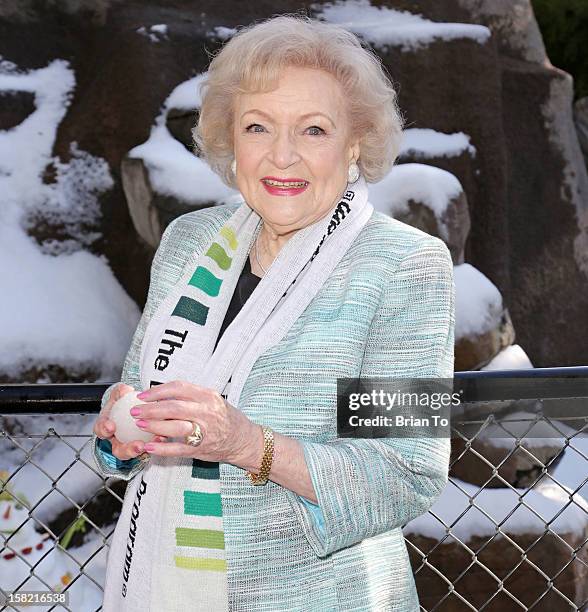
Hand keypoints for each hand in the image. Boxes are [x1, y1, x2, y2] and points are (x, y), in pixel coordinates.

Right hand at [93, 382, 166, 459]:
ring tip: (150, 445)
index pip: (101, 430)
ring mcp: (129, 445)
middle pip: (118, 450)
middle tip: (137, 445)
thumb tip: (125, 390)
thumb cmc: (122, 403)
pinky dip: (155, 444)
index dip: (104, 429)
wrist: (132, 407)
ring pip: (133, 453)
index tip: (111, 426)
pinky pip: (148, 448)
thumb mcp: (119, 395)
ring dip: (142, 450)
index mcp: (106, 427)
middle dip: (127, 450)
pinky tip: (161, 437)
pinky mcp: (143, 446)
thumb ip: (120, 392)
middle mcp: (117, 439)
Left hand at [129, 380, 263, 468]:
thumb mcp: (213, 400)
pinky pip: (178, 449)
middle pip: (174, 407)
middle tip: (135, 410)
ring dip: (154, 425)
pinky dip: (162, 448)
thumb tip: (161, 394)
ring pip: (175, 426)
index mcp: (208, 396)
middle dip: (151, 408)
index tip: (143, 395)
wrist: (244, 440)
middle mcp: (207, 412)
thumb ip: (191, 397)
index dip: (158, 391)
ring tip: (139, 424)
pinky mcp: (201, 449)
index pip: (179, 388)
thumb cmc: (226, 418)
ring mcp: (205, 431)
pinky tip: (149, 446)